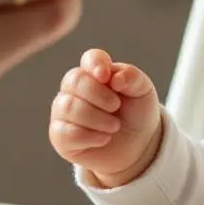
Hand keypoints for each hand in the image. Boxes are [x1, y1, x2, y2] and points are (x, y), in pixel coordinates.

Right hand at [49, 48, 162, 187]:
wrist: (137, 146)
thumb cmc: (137, 113)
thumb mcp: (143, 92)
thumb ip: (133, 78)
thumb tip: (114, 78)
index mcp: (97, 72)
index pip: (90, 58)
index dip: (95, 64)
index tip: (105, 76)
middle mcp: (75, 88)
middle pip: (73, 80)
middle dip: (98, 95)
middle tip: (116, 106)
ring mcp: (64, 111)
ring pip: (68, 107)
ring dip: (96, 118)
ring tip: (114, 126)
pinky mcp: (60, 135)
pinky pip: (65, 132)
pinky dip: (89, 137)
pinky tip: (103, 139)